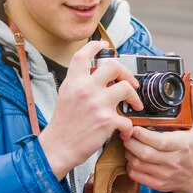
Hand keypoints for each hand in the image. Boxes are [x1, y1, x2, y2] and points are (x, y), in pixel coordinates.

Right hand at [39, 41, 142, 179]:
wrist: (58, 147)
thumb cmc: (62, 125)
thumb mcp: (65, 95)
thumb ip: (79, 83)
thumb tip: (94, 75)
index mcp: (74, 82)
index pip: (83, 55)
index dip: (95, 46)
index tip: (104, 45)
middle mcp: (85, 89)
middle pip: (113, 66)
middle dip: (127, 73)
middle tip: (130, 83)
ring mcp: (97, 104)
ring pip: (126, 88)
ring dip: (134, 98)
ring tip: (134, 106)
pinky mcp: (106, 120)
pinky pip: (127, 119)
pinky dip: (128, 127)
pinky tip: (124, 131)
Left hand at [120, 81, 192, 192]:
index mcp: (182, 145)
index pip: (158, 141)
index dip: (142, 135)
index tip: (133, 126)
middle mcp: (173, 161)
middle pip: (144, 153)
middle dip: (130, 142)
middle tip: (125, 133)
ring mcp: (165, 174)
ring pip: (138, 164)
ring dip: (128, 152)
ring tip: (128, 143)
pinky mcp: (158, 184)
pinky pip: (137, 175)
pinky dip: (130, 166)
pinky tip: (131, 157)